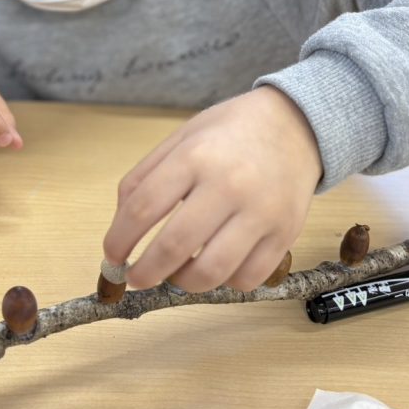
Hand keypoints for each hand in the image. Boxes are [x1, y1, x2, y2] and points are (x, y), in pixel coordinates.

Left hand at [103, 87, 322, 292]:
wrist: (296, 125)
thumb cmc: (230, 133)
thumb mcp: (182, 138)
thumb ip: (145, 177)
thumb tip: (121, 227)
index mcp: (195, 156)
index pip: (143, 208)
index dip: (119, 240)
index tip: (112, 255)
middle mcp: (229, 185)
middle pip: (174, 246)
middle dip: (144, 273)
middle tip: (135, 279)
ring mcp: (261, 212)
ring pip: (211, 272)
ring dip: (183, 282)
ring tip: (176, 273)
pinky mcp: (285, 233)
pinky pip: (246, 278)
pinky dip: (223, 283)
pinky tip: (215, 266)